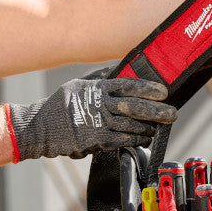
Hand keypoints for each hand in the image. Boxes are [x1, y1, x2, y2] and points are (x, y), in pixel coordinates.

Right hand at [8, 78, 176, 160]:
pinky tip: (145, 139)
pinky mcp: (95, 141)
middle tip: (172, 113)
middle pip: (133, 107)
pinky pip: (121, 140)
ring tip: (159, 128)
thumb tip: (118, 70)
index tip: (163, 92)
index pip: (127, 85)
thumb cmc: (60, 105)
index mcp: (96, 89)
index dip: (147, 88)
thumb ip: (99, 80)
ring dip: (147, 128)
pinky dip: (135, 140)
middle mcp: (98, 104)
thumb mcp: (78, 85)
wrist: (39, 128)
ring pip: (130, 126)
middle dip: (156, 111)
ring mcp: (97, 123)